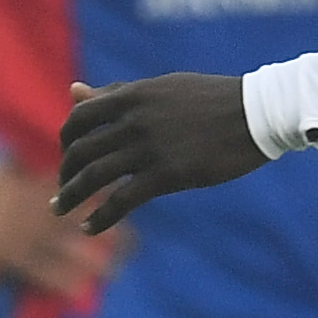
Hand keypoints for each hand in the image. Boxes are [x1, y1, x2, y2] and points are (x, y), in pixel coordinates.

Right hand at [0, 161, 119, 298]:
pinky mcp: (9, 254)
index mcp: (33, 185)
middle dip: (106, 230)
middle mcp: (34, 208)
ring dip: (91, 259)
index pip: (76, 189)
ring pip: (65, 247)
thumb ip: (25, 159)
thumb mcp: (1, 167)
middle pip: (79, 220)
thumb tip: (42, 148)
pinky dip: (60, 280)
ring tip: (115, 270)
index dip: (102, 196)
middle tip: (133, 243)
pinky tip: (80, 290)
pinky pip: (40, 270)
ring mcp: (22, 232)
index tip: (124, 200)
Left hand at [55, 74, 264, 233]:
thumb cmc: (209, 99)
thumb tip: (73, 90)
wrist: (256, 112)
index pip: (79, 118)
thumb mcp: (158, 88)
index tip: (67, 158)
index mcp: (130, 96)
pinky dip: (100, 218)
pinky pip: (121, 200)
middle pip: (81, 151)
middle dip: (65, 175)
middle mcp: (133, 120)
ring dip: (70, 197)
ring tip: (60, 211)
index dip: (66, 141)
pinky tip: (90, 228)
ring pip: (93, 176)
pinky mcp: (167, 175)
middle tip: (63, 191)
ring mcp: (149, 148)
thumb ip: (114, 93)